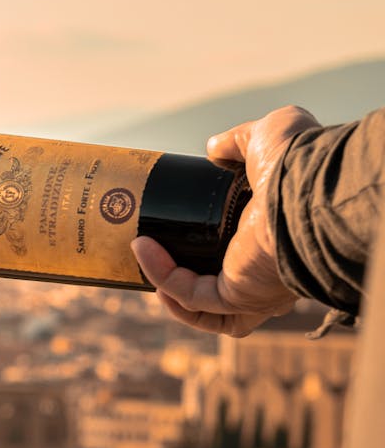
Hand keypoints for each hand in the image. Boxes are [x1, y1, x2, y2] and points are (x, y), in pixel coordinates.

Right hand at [131, 105, 320, 336]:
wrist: (306, 185)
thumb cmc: (299, 161)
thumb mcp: (265, 137)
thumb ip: (239, 141)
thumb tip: (213, 148)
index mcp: (276, 238)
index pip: (242, 256)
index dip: (209, 246)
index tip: (182, 222)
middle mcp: (269, 272)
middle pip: (223, 294)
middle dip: (184, 279)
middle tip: (155, 250)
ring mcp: (254, 289)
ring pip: (206, 310)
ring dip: (168, 288)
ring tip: (143, 251)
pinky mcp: (236, 295)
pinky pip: (191, 297)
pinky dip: (162, 276)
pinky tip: (141, 248)